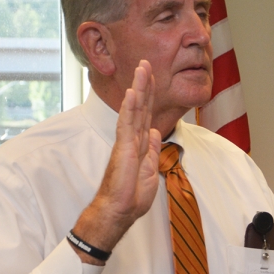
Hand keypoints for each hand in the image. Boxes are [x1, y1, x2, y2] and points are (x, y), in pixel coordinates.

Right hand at [71, 61, 160, 262]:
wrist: (119, 210)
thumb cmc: (132, 195)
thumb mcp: (150, 169)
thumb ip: (151, 149)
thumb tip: (154, 131)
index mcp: (139, 143)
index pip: (146, 114)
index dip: (150, 96)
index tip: (152, 78)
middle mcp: (132, 138)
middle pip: (140, 106)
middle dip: (144, 84)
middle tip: (146, 62)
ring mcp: (126, 141)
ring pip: (133, 109)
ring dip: (138, 88)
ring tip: (142, 68)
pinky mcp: (122, 148)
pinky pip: (126, 123)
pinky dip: (130, 107)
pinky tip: (132, 92)